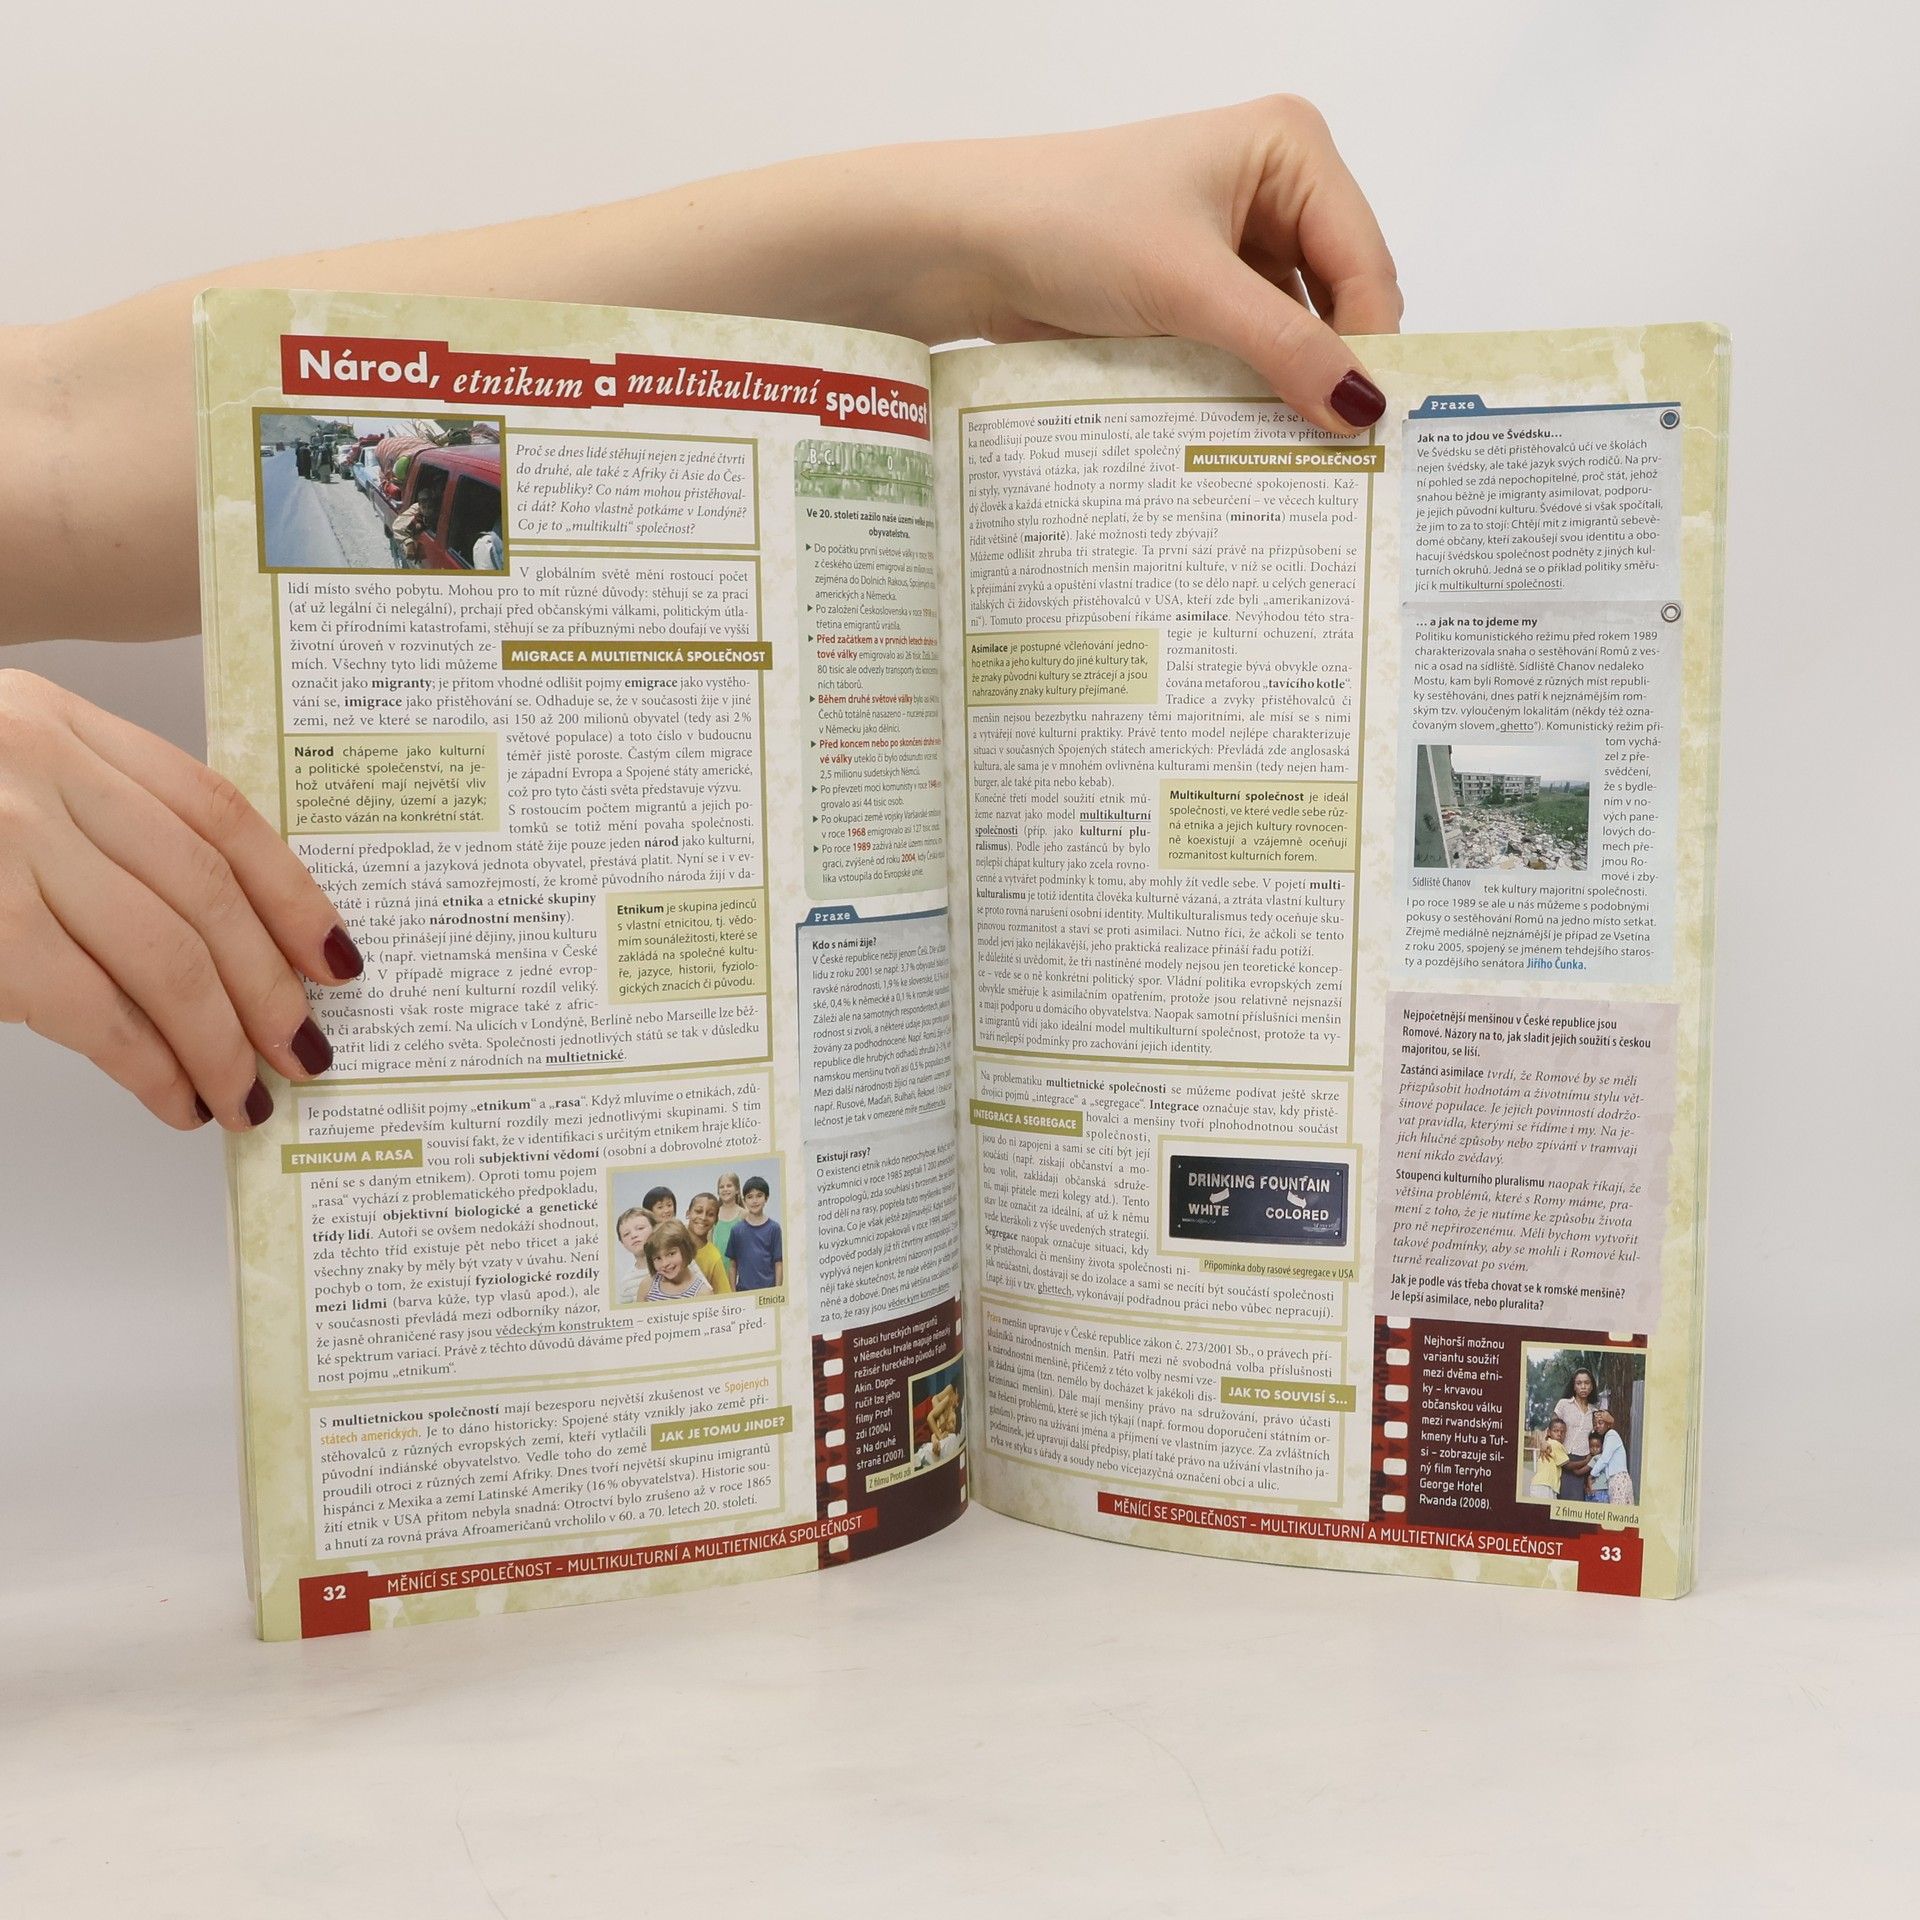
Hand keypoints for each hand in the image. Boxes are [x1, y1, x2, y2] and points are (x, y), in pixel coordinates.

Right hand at [0, 670, 359, 1128]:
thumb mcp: (2, 773)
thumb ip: (97, 823)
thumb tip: (220, 940)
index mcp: (61, 725)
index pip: (218, 813)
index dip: (293, 892)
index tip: (337, 958)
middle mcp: (36, 766)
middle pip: (203, 892)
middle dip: (268, 985)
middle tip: (306, 1050)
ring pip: (162, 954)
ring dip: (220, 1039)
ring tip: (248, 1091)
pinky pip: (89, 1006)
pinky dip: (147, 1062)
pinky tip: (175, 1095)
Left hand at [923, 96, 1401, 432]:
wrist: (964, 244)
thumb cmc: (1068, 224)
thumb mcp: (1189, 288)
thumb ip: (1283, 347)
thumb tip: (1361, 406)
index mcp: (1290, 149)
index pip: (1365, 260)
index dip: (1370, 344)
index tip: (1369, 427)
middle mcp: (1271, 186)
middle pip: (1338, 296)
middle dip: (1333, 367)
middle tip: (1339, 454)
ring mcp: (1231, 239)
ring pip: (1293, 329)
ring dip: (1288, 385)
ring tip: (1296, 453)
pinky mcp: (1193, 286)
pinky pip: (1247, 346)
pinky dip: (1248, 387)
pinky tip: (1248, 433)